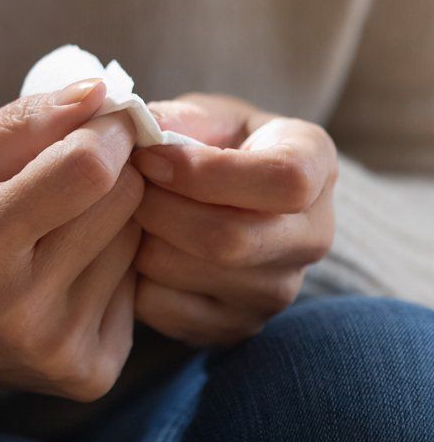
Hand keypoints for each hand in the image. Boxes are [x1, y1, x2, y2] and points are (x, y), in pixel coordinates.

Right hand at [0, 80, 142, 400]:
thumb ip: (22, 122)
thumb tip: (99, 92)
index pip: (86, 171)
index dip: (103, 131)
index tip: (97, 118)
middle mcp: (21, 313)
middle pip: (123, 200)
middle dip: (106, 169)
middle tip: (66, 172)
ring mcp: (60, 351)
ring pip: (137, 238)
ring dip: (109, 217)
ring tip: (54, 227)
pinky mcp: (90, 373)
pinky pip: (136, 284)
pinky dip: (109, 263)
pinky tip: (63, 268)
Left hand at [130, 94, 336, 344]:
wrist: (216, 199)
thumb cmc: (206, 144)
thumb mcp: (201, 114)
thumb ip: (174, 118)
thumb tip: (137, 132)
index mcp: (317, 164)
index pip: (285, 181)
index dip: (204, 172)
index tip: (150, 156)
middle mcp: (313, 236)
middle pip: (231, 239)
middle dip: (158, 209)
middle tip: (124, 186)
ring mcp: (278, 291)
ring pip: (192, 275)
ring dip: (142, 241)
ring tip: (128, 214)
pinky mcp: (237, 326)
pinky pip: (167, 310)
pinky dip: (134, 280)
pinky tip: (133, 248)